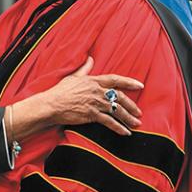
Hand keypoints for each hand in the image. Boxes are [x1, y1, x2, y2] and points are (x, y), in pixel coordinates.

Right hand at [9, 57, 143, 138]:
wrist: (51, 104)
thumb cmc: (60, 91)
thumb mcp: (73, 76)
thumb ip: (84, 68)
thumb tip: (90, 59)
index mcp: (94, 81)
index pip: (116, 79)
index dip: (129, 82)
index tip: (140, 85)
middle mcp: (97, 91)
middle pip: (120, 97)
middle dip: (132, 105)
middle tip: (139, 112)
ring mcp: (96, 103)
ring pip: (117, 110)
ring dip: (128, 118)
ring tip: (136, 124)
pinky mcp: (92, 115)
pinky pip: (109, 122)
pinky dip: (119, 128)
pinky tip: (125, 132)